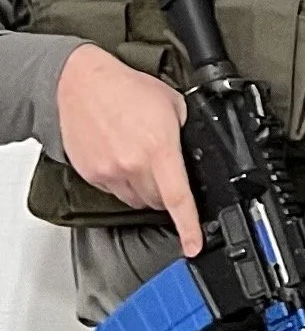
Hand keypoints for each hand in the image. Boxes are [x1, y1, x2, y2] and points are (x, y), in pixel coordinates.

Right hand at [54, 43, 202, 255]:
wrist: (82, 85)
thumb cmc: (127, 89)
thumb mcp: (175, 105)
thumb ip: (187, 134)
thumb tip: (195, 155)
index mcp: (159, 149)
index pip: (178, 199)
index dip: (189, 226)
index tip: (193, 245)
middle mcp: (133, 166)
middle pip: (158, 202)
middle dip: (168, 192)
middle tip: (167, 169)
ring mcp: (109, 173)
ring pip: (137, 200)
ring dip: (147, 190)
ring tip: (143, 159)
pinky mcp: (92, 176)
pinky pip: (116, 193)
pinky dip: (125, 183)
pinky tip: (124, 159)